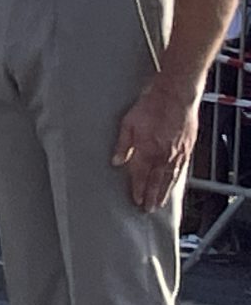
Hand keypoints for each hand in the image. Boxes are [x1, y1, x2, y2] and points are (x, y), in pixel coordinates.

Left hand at [112, 83, 197, 208]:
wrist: (175, 94)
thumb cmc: (150, 105)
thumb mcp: (128, 123)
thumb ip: (123, 144)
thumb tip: (116, 161)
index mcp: (148, 149)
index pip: (141, 175)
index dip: (138, 189)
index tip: (136, 200)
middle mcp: (164, 154)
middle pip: (157, 180)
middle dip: (152, 196)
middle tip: (149, 210)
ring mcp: (178, 152)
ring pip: (171, 177)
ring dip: (165, 191)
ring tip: (161, 203)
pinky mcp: (187, 147)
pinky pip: (182, 167)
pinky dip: (177, 179)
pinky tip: (174, 184)